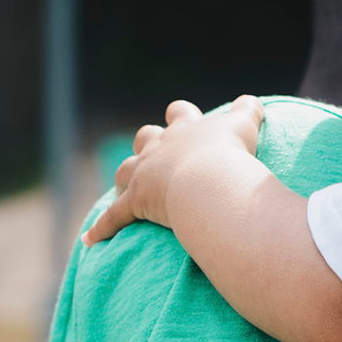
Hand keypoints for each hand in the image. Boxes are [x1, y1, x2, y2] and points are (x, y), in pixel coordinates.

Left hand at [82, 95, 266, 244]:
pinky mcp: (135, 202)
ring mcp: (144, 174)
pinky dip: (102, 228)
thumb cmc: (228, 153)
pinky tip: (90, 240)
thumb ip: (248, 110)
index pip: (180, 113)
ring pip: (125, 171)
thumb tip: (252, 102)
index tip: (180, 116)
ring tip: (123, 190)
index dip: (180, 115)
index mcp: (187, 129)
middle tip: (153, 152)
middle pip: (146, 138)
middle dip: (148, 143)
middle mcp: (161, 147)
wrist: (208, 180)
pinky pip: (114, 217)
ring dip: (124, 180)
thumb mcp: (244, 126)